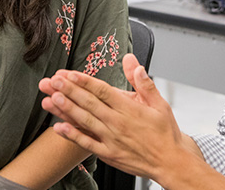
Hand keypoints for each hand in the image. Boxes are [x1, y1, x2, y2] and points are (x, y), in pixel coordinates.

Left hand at [38, 54, 184, 180]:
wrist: (172, 162)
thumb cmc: (165, 133)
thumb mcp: (159, 103)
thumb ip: (143, 82)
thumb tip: (133, 62)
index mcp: (129, 108)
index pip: (102, 91)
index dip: (84, 81)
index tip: (70, 73)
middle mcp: (118, 123)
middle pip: (89, 103)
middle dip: (69, 91)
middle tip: (53, 81)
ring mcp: (111, 139)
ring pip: (85, 121)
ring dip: (67, 109)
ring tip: (51, 98)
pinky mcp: (109, 154)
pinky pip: (87, 143)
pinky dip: (72, 135)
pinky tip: (59, 127)